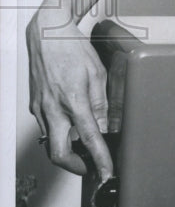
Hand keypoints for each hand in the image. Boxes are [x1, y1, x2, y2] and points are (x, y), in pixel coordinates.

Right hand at [26, 13, 112, 179]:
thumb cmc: (72, 49)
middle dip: (75, 167)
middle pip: (59, 153)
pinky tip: (70, 127)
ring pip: (50, 142)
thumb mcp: (98, 74)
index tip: (106, 172)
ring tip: (84, 147)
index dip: (99, 159)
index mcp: (73, 100)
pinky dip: (59, 134)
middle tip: (90, 167)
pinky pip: (46, 127)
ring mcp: (41, 108)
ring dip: (66, 150)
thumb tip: (105, 127)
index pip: (89, 138)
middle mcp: (53, 108)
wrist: (47, 35)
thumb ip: (101, 104)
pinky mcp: (35, 105)